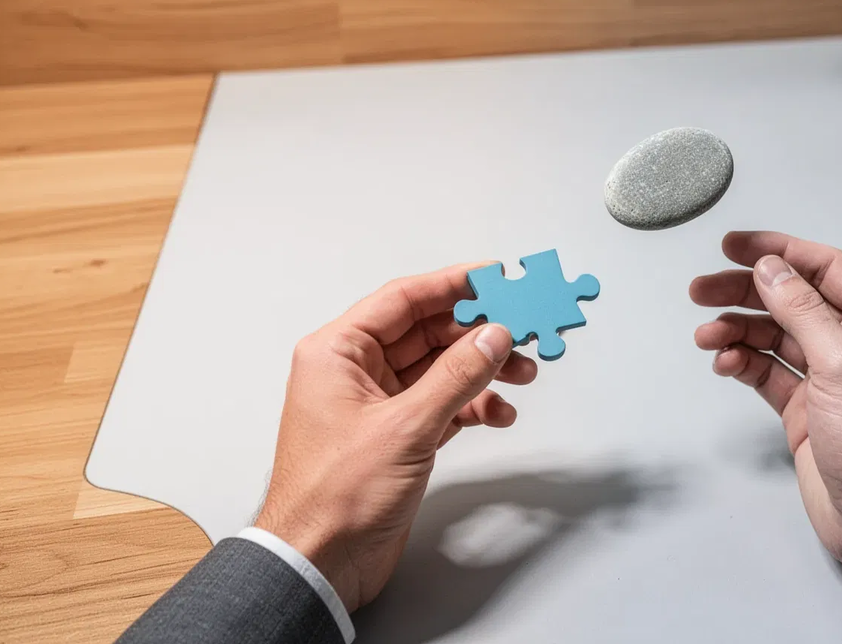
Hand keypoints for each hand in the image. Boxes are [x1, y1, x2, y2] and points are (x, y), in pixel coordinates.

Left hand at [254, 263, 537, 610]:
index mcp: (338, 352)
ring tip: (522, 374)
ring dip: (482, 371)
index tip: (496, 278)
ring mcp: (378, 405)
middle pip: (427, 333)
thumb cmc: (334, 497)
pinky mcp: (397, 436)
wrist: (319, 562)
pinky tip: (499, 412)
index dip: (453, 285)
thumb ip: (456, 376)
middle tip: (522, 330)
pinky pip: (443, 404)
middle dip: (477, 333)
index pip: (404, 299)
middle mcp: (355, 372)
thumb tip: (493, 337)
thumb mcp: (406, 426)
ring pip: (440, 369)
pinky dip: (473, 405)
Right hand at [690, 232, 841, 587]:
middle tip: (701, 290)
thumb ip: (803, 310)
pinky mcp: (808, 409)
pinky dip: (744, 363)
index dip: (778, 252)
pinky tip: (725, 363)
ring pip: (775, 336)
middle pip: (793, 299)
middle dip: (746, 291)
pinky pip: (769, 372)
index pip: (826, 268)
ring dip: (738, 330)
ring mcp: (831, 378)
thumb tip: (771, 269)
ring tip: (706, 335)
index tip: (734, 247)